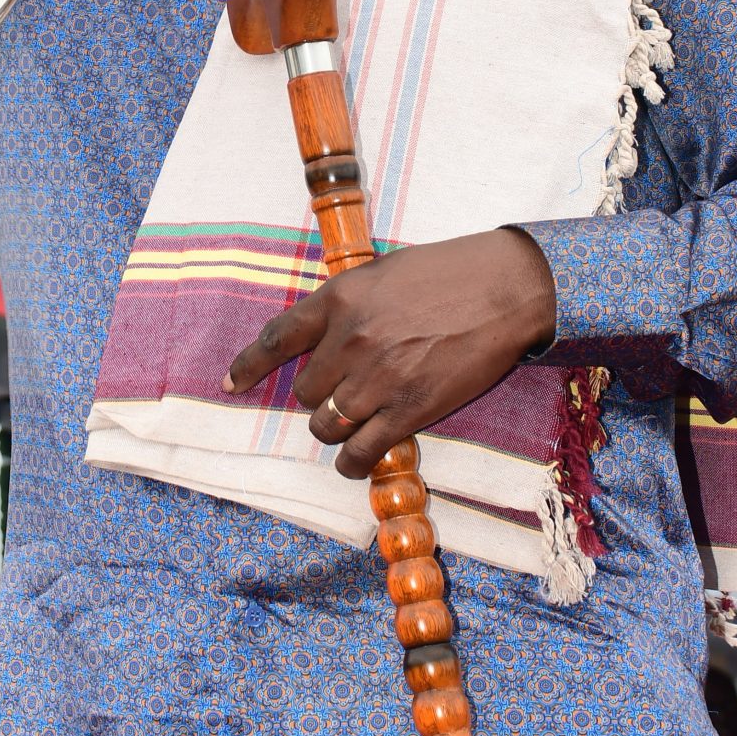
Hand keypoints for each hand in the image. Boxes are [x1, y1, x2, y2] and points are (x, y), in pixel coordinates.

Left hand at [223, 228, 555, 478]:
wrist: (505, 288)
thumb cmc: (449, 273)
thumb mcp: (383, 273)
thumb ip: (349, 305)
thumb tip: (325, 335)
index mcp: (339, 300)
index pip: (277, 338)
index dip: (249, 366)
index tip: (231, 384)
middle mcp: (350, 340)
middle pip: (306, 392)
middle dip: (318, 398)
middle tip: (340, 396)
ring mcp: (378, 378)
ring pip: (327, 424)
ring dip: (334, 430)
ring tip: (349, 428)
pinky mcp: (409, 409)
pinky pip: (361, 451)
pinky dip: (352, 462)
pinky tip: (354, 462)